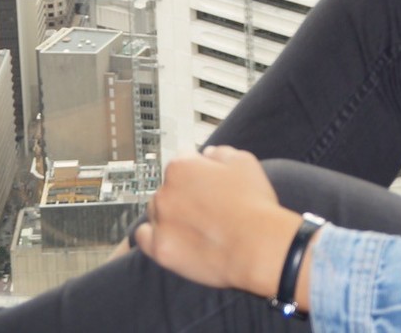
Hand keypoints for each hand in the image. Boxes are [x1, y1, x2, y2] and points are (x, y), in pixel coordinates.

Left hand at [134, 146, 304, 299]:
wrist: (256, 245)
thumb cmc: (253, 202)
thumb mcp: (244, 162)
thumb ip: (221, 152)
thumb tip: (208, 153)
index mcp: (182, 167)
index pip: (182, 159)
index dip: (199, 168)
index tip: (207, 178)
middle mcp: (165, 191)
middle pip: (167, 186)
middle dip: (183, 191)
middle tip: (205, 203)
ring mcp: (160, 221)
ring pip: (156, 210)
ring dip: (170, 212)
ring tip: (194, 223)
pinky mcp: (160, 249)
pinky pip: (144, 237)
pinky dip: (154, 235)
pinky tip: (171, 235)